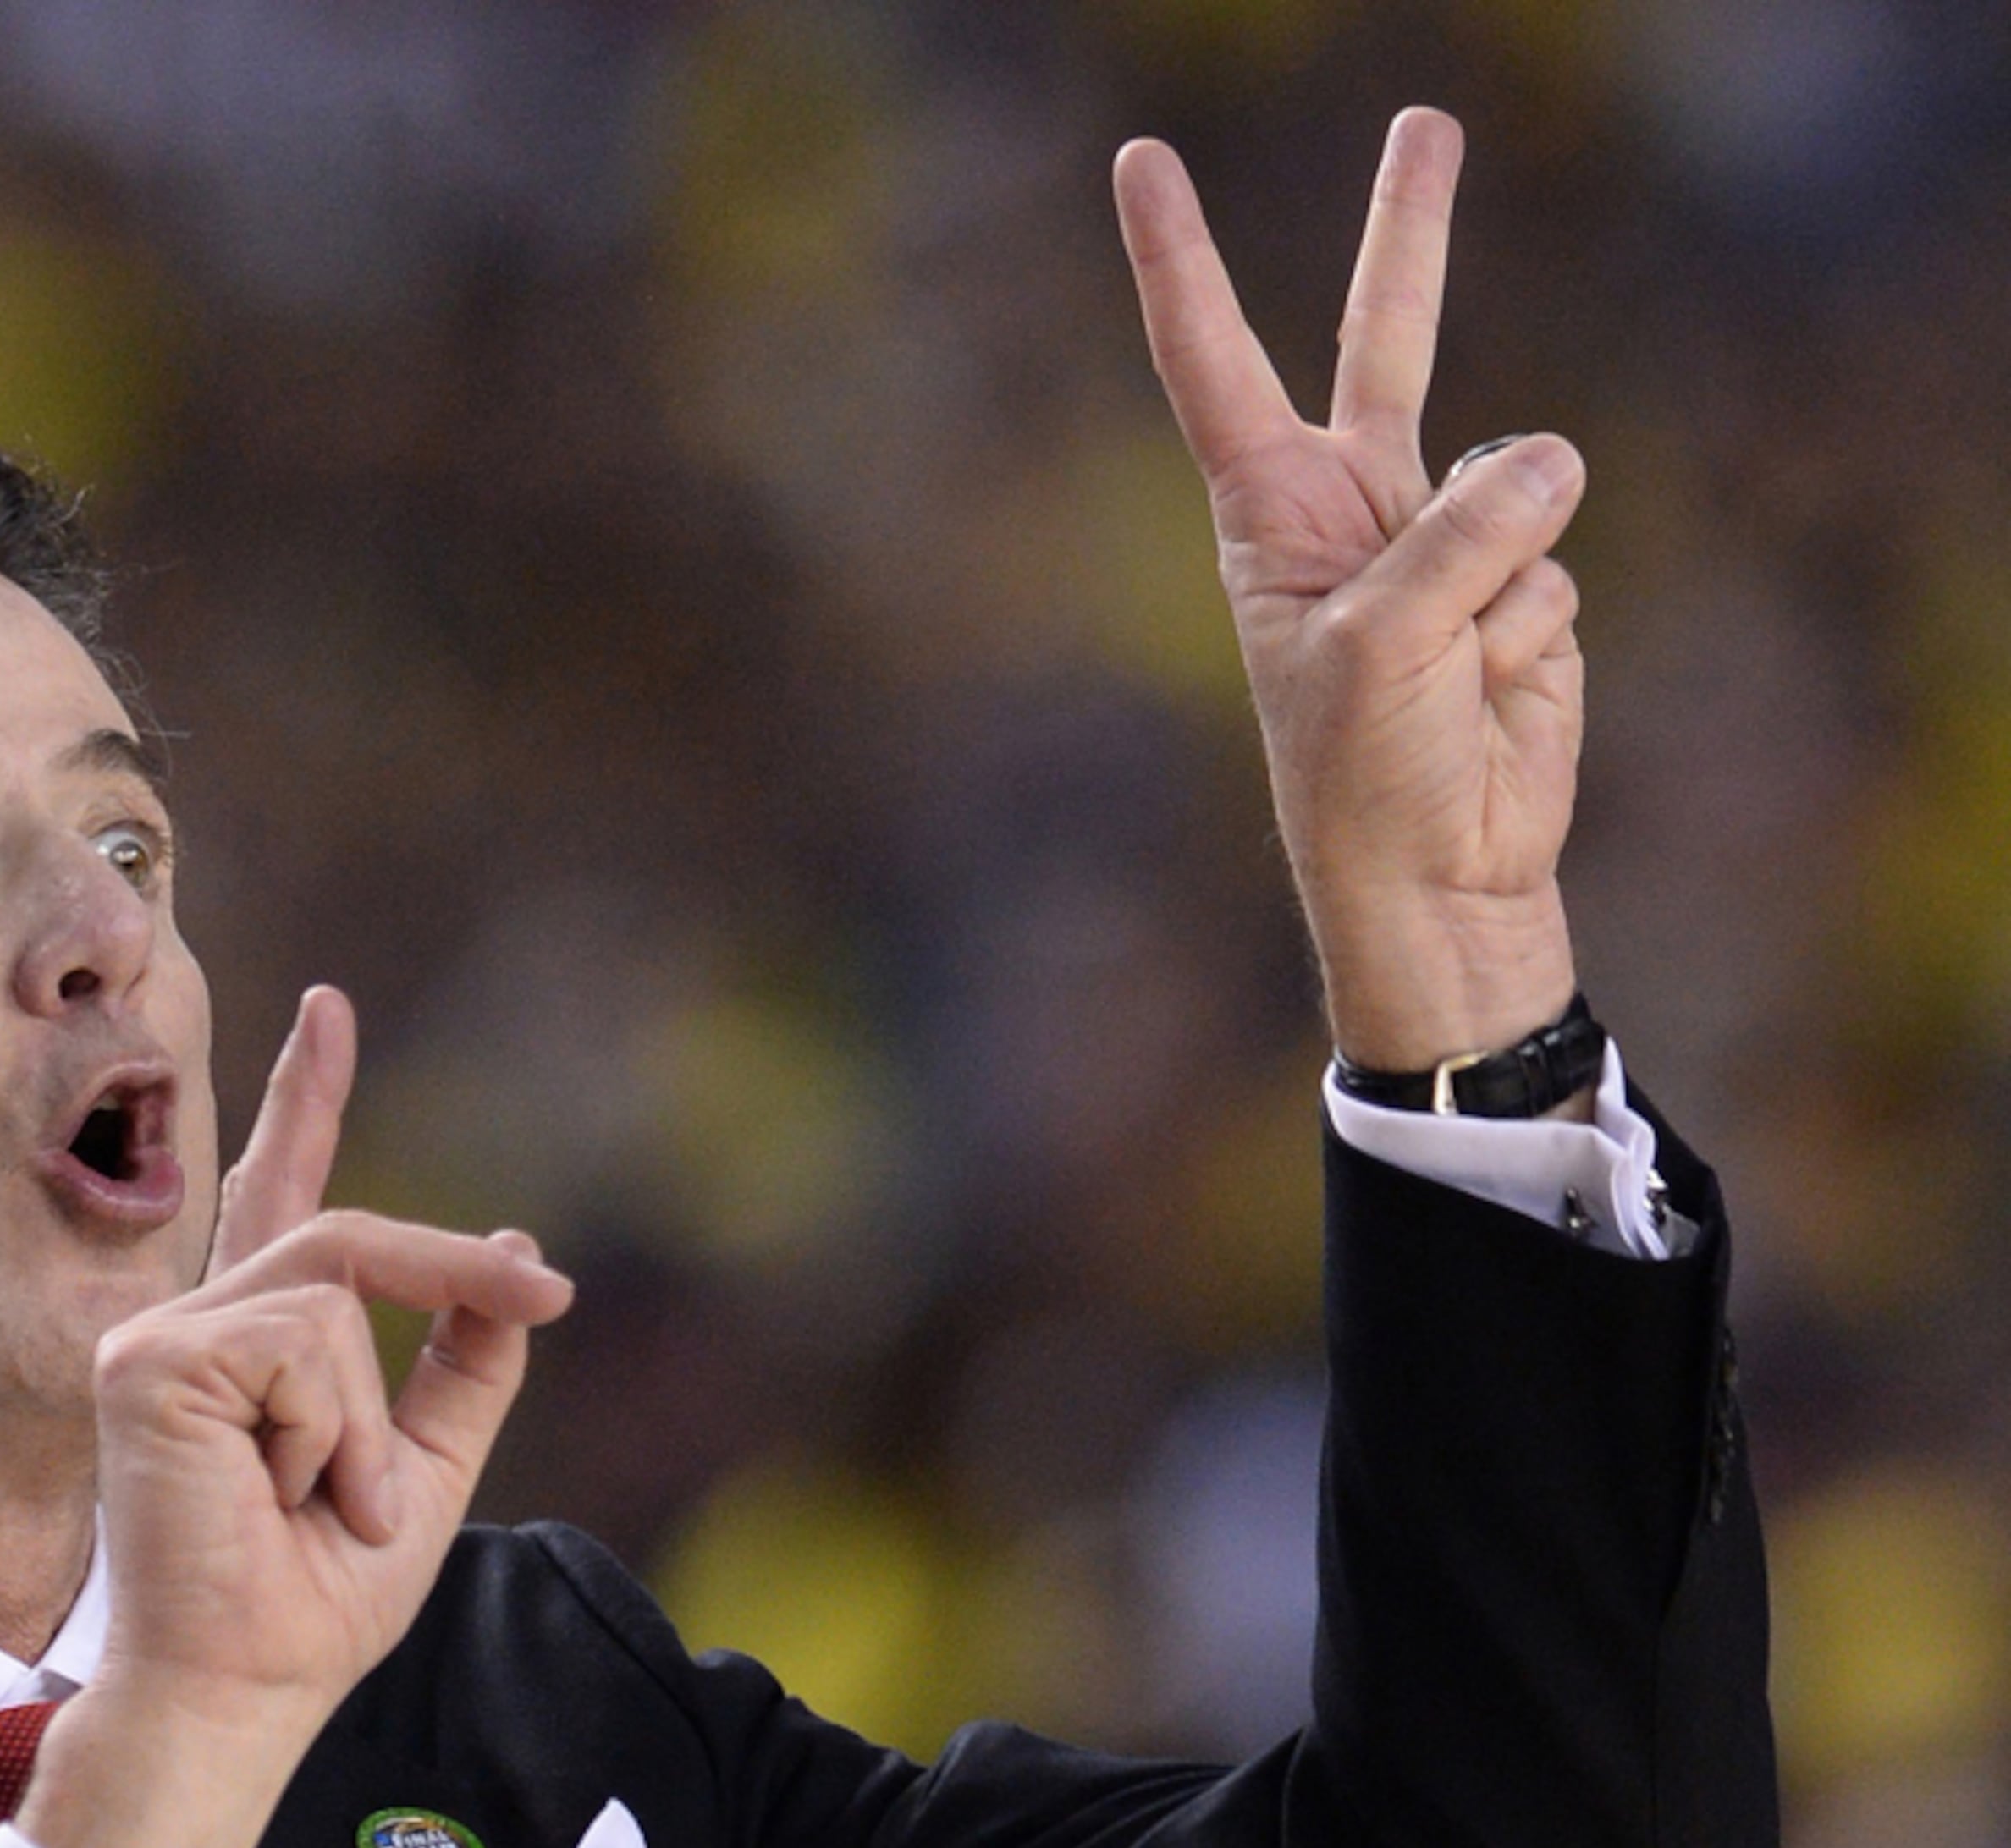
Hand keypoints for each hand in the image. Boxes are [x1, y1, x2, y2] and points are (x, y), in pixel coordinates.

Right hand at [18, 988, 573, 1847]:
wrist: (249, 1685)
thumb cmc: (315, 1602)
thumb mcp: (428, 1469)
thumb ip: (464, 1365)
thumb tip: (518, 1256)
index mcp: (251, 1351)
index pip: (285, 1202)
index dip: (307, 1103)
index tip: (330, 1010)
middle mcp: (196, 1328)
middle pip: (345, 1240)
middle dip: (455, 1274)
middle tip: (550, 1300)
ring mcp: (161, 1339)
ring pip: (336, 1304)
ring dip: (368, 1428)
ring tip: (331, 1504)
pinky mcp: (149, 1361)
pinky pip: (303, 1343)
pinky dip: (329, 1431)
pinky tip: (279, 1489)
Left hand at [1115, 108, 1586, 1073]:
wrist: (1437, 880)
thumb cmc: (1364, 777)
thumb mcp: (1383, 645)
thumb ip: (1462, 534)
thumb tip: (1549, 458)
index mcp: (1271, 512)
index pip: (1215, 360)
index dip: (1181, 261)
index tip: (1141, 161)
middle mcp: (1357, 509)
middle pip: (1385, 339)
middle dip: (1409, 231)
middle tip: (1426, 118)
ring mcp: (1448, 544)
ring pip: (1513, 486)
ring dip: (1498, 584)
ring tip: (1454, 676)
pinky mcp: (1524, 590)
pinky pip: (1555, 569)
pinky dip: (1534, 636)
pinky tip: (1495, 697)